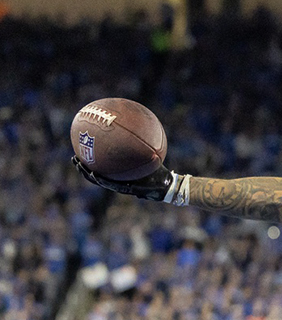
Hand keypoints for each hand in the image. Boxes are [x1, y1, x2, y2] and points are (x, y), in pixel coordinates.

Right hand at [72, 156, 188, 204]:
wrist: (169, 186)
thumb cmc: (159, 171)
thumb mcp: (149, 155)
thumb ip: (140, 146)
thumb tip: (134, 128)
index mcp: (119, 175)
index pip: (100, 168)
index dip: (88, 162)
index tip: (79, 152)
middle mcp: (118, 181)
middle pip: (95, 174)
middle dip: (83, 167)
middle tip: (74, 158)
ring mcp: (123, 187)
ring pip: (100, 181)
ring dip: (88, 174)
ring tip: (80, 165)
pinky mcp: (130, 191)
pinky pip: (114, 185)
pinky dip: (104, 180)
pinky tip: (96, 172)